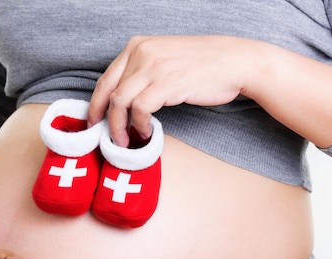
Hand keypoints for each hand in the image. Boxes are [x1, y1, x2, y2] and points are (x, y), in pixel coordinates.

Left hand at [88, 35, 251, 145]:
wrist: (235, 61)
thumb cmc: (202, 65)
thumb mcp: (164, 59)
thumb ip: (141, 73)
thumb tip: (121, 101)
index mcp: (137, 45)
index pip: (105, 79)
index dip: (96, 104)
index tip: (95, 122)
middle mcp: (142, 52)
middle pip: (108, 91)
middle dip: (102, 119)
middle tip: (106, 137)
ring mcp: (154, 66)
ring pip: (120, 102)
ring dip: (120, 127)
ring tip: (127, 141)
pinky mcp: (167, 83)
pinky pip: (140, 109)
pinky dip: (140, 125)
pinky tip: (147, 133)